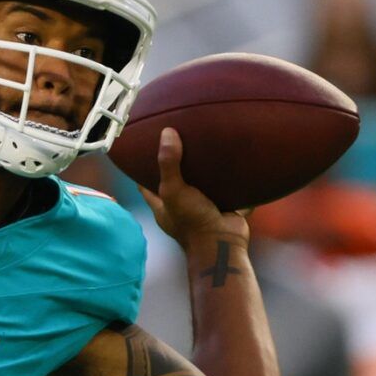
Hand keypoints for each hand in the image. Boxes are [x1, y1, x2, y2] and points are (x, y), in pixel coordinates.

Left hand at [140, 127, 247, 243]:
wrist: (223, 243)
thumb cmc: (192, 221)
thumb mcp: (173, 190)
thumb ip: (168, 163)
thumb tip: (167, 132)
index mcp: (163, 207)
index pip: (146, 187)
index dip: (142, 171)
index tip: (142, 153)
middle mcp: (182, 208)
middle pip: (175, 185)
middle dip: (176, 168)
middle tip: (178, 144)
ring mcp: (203, 209)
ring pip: (201, 188)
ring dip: (204, 174)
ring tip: (205, 148)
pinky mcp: (224, 208)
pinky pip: (227, 192)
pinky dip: (230, 181)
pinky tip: (233, 163)